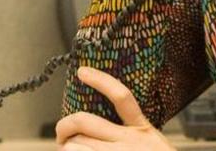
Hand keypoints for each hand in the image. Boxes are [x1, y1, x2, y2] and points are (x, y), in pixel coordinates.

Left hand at [55, 66, 175, 150]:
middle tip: (63, 137)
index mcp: (143, 129)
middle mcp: (130, 141)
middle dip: (64, 128)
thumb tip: (94, 130)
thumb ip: (131, 135)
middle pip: (83, 121)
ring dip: (67, 150)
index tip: (82, 72)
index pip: (121, 97)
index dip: (101, 80)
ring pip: (74, 146)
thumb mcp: (153, 146)